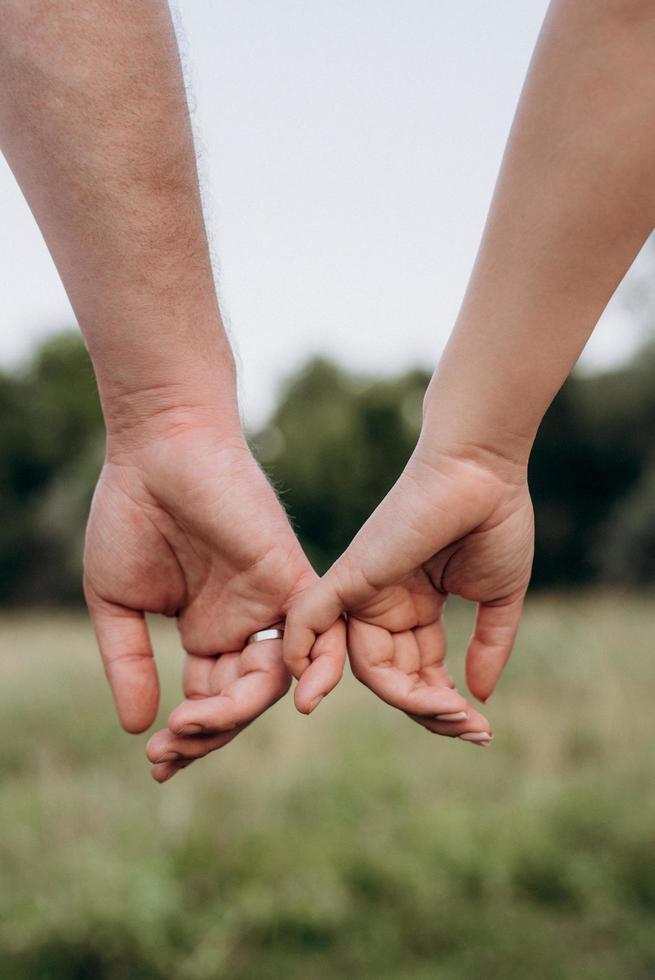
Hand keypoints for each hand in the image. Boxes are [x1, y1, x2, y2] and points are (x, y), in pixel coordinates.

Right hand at [83, 423, 344, 781]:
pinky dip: (314, 667)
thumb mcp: (115, 602)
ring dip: (237, 711)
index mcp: (206, 629)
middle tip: (172, 748)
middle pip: (242, 699)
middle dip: (209, 731)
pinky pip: (317, 631)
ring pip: (273, 679)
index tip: (157, 761)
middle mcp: (243, 623)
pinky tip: (294, 700)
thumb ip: (128, 662)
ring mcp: (269, 602)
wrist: (157, 449)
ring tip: (195, 724)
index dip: (188, 734)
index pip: (209, 698)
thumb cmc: (130, 513)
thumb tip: (136, 727)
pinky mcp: (291, 574)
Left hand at [284, 442, 533, 743]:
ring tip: (448, 714)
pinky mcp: (349, 574)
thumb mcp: (497, 599)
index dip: (443, 704)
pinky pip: (309, 620)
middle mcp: (385, 603)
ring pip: (364, 665)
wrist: (484, 472)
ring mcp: (365, 590)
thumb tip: (480, 696)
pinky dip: (302, 653)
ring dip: (404, 699)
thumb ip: (488, 646)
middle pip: (391, 677)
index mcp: (416, 607)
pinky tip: (312, 698)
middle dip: (429, 708)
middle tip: (469, 727)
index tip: (479, 726)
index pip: (417, 672)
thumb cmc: (496, 522)